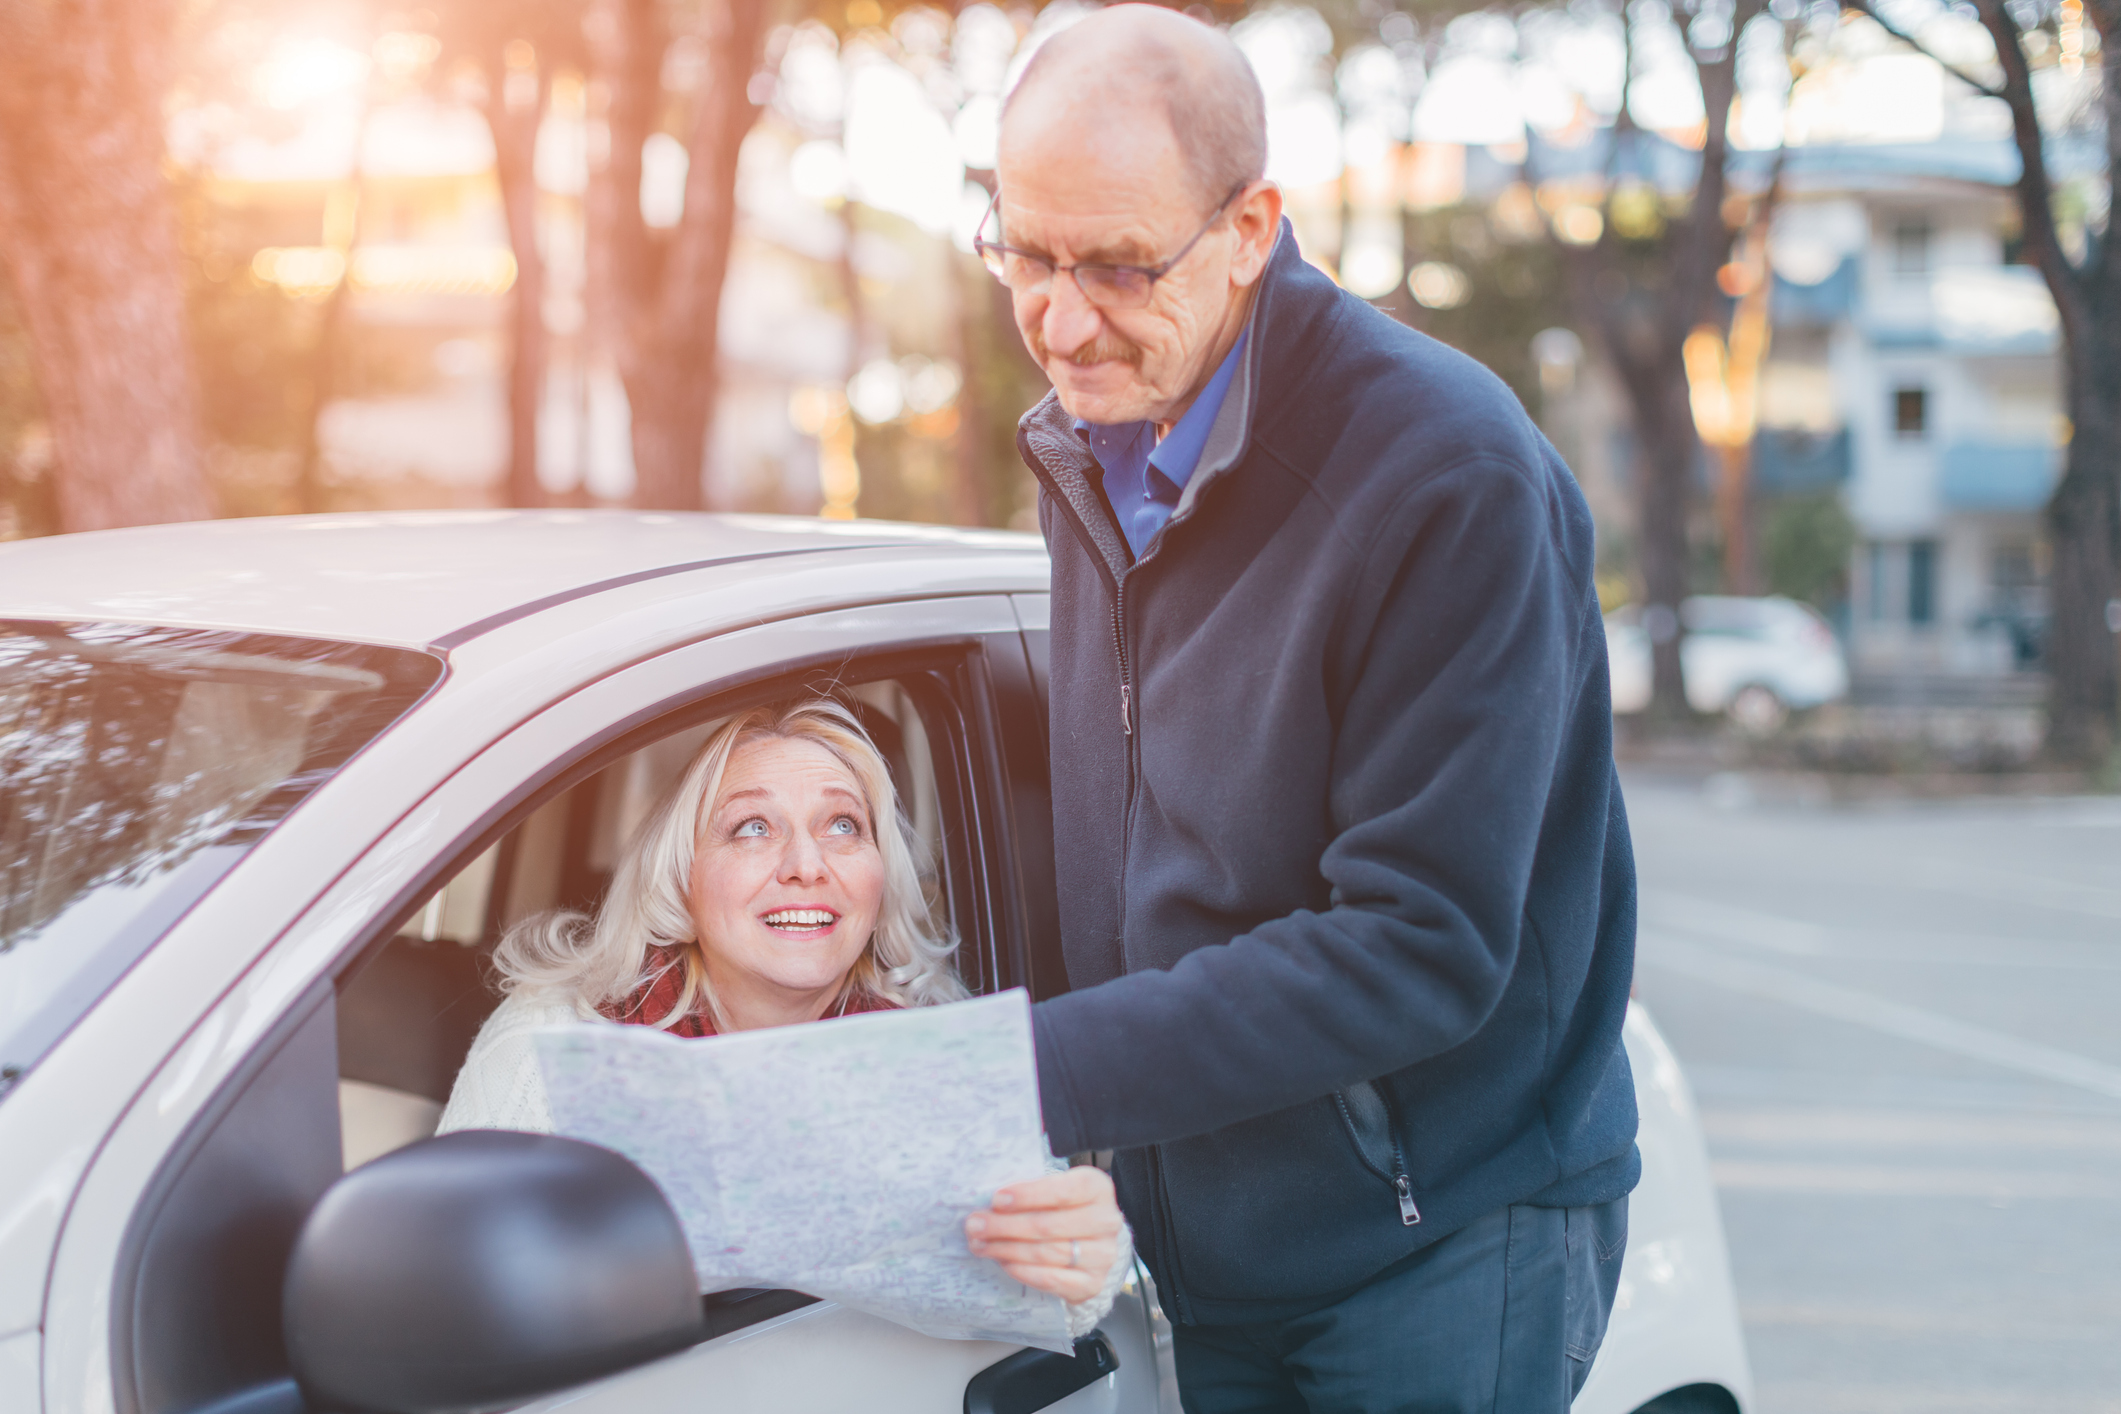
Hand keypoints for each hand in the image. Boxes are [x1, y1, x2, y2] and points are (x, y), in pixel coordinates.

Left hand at [965, 1165, 1123, 1304]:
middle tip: (975, 1225)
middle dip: (1005, 1226)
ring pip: (1047, 1253)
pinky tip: (1003, 1263)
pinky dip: (1023, 1271)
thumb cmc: (1060, 1209)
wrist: (1087, 1245)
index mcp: (1097, 1188)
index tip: (996, 1200)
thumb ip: (1028, 1191)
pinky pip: (1052, 1279)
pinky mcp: (1092, 1284)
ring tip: (981, 1244)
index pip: (1062, 1191)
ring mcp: (1102, 1255)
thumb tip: (989, 1201)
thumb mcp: (1051, 1189)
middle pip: (1049, 1225)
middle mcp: (1106, 1221)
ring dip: (1007, 1249)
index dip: (1027, 1196)